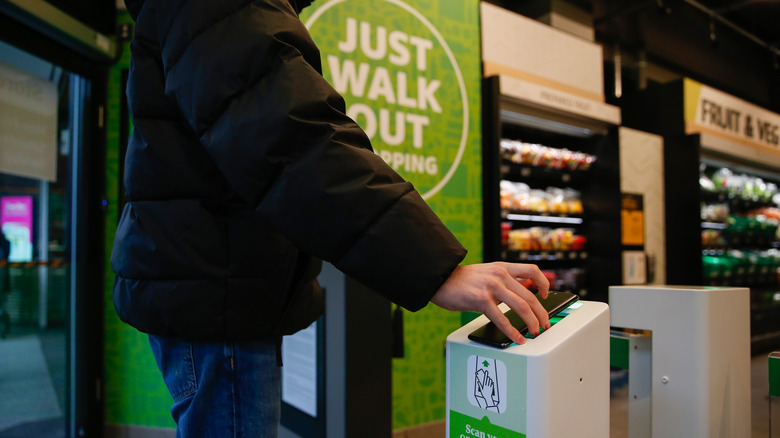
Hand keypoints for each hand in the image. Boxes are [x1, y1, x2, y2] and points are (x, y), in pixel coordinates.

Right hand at [430, 262, 549, 344]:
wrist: (439, 278)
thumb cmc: (460, 280)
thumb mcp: (485, 273)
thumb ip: (501, 281)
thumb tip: (517, 295)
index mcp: (502, 267)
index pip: (533, 271)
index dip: (544, 283)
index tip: (546, 295)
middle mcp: (500, 275)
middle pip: (530, 295)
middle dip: (542, 313)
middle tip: (545, 324)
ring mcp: (492, 287)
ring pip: (522, 306)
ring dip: (532, 322)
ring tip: (534, 332)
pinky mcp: (481, 300)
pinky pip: (502, 318)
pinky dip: (512, 331)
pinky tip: (517, 338)